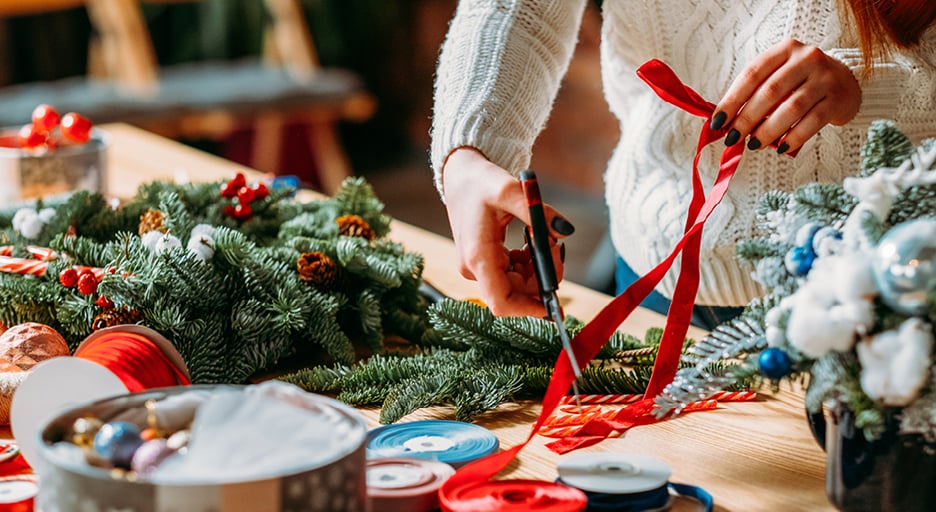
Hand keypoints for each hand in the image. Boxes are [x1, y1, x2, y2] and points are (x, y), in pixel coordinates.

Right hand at [441, 147, 571, 316]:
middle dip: (542, 276)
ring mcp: (478, 266)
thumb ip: (539, 213)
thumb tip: (565, 231)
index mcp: (477, 257)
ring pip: (517, 284)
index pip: (502, 302)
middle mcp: (474, 268)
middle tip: (556, 247)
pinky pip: (512, 273)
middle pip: (516, 293)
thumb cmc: (479, 181)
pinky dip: (528, 262)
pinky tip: (531, 240)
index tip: (554, 303)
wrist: (459, 175)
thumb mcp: (509, 190)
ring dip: (537, 267)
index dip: (529, 309)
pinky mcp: (483, 261)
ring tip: (544, 237)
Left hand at [712, 38, 860, 154]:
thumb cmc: (800, 83)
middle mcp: (806, 59)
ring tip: (754, 145)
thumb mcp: (777, 78)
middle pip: (770, 91)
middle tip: (733, 138)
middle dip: (747, 118)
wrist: (846, 83)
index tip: (717, 122)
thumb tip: (725, 123)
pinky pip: (812, 121)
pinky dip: (794, 137)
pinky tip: (781, 148)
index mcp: (785, 50)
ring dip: (768, 130)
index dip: (731, 100)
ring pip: (791, 108)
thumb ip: (754, 94)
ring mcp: (825, 78)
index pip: (752, 74)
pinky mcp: (837, 99)